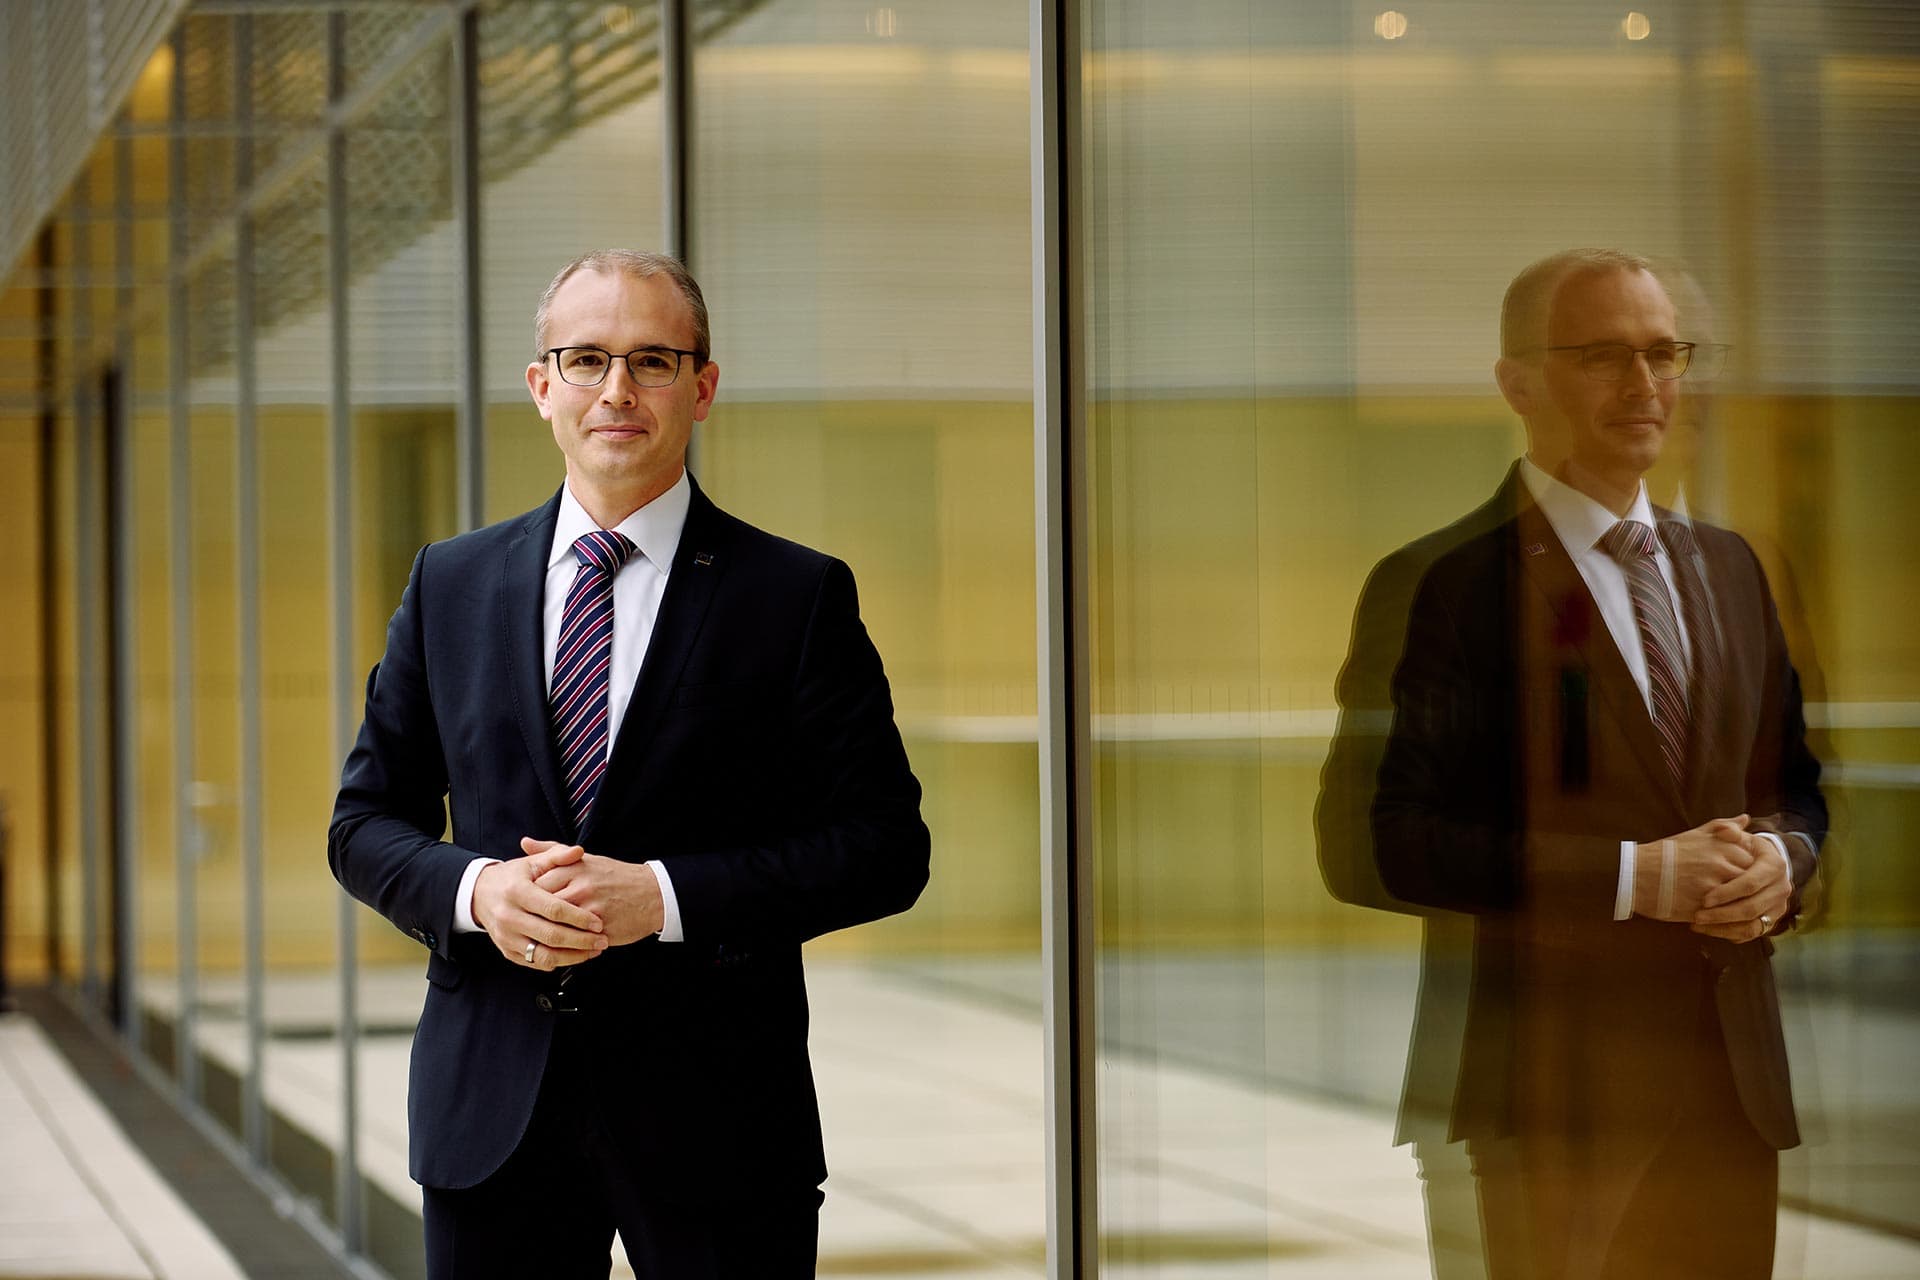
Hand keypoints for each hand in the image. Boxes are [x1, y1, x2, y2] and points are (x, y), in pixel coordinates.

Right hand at [473, 841, 606, 971]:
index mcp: (517, 892)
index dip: (578, 917)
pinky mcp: (507, 952)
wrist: (479, 894)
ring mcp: (507, 937)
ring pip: (544, 955)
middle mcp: (509, 917)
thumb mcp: (531, 862)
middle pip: (551, 936)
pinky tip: (575, 955)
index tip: (598, 922)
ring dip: (572, 956)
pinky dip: (558, 962)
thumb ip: (556, 855)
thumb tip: (579, 851)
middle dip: (581, 941)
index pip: (553, 909)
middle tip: (602, 941)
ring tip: (593, 951)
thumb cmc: (512, 877)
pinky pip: (536, 963)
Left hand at [531, 840, 664, 946]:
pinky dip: (564, 946)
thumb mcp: (585, 859)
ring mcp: (591, 909)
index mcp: (573, 868)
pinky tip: (559, 947)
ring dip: (546, 935)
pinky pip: (574, 942)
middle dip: (532, 918)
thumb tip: (524, 842)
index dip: (526, 899)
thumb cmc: (615, 876)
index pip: (535, 885)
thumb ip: (552, 852)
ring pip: (556, 927)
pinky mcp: (600, 929)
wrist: (652, 893)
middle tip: (527, 924)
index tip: (523, 905)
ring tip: (540, 938)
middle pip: (542, 907)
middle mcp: (580, 887)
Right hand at [1633, 815, 1758, 920]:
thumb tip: (1745, 819)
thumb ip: (1723, 826)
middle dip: (1748, 889)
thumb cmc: (1666, 853)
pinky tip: (1720, 916)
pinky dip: (1727, 917)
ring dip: (1740, 904)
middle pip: (1752, 881)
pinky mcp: (1705, 907)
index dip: (1751, 870)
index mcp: (1723, 846)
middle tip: (1741, 894)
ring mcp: (1715, 886)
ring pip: (1742, 900)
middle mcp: (1722, 864)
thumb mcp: (1695, 833)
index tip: (1741, 875)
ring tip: (1730, 906)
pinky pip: (1727, 915)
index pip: (1756, 860)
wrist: (1637, 874)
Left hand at [1692, 837, 1791, 943]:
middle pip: (1751, 908)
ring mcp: (1778, 907)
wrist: (1763, 862)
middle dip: (1722, 914)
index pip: (1751, 884)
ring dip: (1723, 928)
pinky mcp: (1771, 921)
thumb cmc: (1745, 848)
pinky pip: (1751, 934)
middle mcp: (1781, 889)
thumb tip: (1725, 830)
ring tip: (1698, 924)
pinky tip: (1707, 930)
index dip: (1727, 893)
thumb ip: (1729, 831)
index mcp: (1774, 866)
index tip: (1704, 899)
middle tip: (1697, 916)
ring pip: (1752, 926)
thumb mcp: (1740, 837)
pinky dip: (1729, 934)